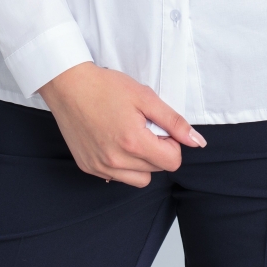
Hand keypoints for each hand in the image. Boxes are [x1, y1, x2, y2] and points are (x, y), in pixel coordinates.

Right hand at [38, 62, 206, 187]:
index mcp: (133, 143)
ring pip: (138, 179)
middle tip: (143, 125)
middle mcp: (116, 162)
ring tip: (130, 136)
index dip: (172, 143)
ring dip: (142, 162)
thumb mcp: (145, 97)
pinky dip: (122, 165)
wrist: (69, 86)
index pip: (172, 162)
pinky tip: (114, 141)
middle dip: (157, 150)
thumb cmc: (106, 87)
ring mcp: (100, 168)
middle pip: (157, 170)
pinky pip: (117, 177)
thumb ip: (173, 121)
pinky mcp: (89, 168)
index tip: (160, 127)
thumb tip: (197, 142)